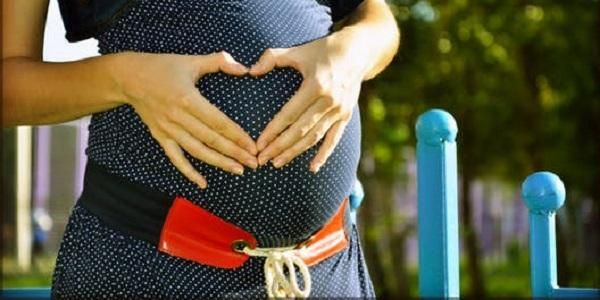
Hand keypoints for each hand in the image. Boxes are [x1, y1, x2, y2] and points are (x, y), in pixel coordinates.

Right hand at [114, 51, 257, 188]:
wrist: (127, 78)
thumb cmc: (162, 67)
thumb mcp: (191, 60)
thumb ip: (219, 61)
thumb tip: (244, 68)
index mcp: (188, 99)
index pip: (218, 122)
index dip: (237, 136)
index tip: (252, 146)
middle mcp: (178, 117)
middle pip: (211, 140)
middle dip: (234, 153)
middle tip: (253, 163)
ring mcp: (168, 129)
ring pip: (197, 151)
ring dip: (218, 163)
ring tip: (238, 170)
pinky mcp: (160, 136)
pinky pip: (176, 158)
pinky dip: (189, 172)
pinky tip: (203, 183)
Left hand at [249, 32, 366, 172]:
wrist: (357, 52)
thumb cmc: (322, 51)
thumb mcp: (298, 51)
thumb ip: (272, 58)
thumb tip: (251, 71)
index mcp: (315, 85)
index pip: (289, 114)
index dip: (273, 131)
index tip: (259, 144)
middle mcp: (329, 101)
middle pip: (300, 130)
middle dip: (280, 146)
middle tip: (262, 159)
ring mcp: (339, 111)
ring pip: (314, 137)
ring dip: (295, 152)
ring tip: (278, 163)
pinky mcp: (346, 116)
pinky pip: (334, 140)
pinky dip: (324, 155)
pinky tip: (312, 168)